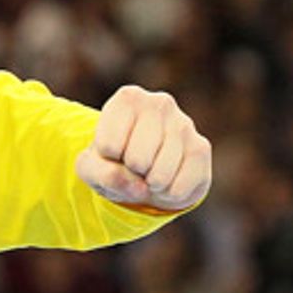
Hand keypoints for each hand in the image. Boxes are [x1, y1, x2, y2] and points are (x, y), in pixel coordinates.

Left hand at [75, 85, 211, 211]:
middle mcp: (160, 103)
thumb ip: (102, 174)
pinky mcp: (201, 147)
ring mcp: (184, 124)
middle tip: (133, 163)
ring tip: (149, 171)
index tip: (112, 150)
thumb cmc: (112, 160)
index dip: (107, 160)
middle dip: (131, 172)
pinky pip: (180, 187)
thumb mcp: (91, 167)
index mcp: (128, 98)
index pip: (108, 146)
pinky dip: (168, 194)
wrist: (144, 169)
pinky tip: (168, 179)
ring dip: (150, 184)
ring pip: (160, 175)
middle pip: (137, 160)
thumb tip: (140, 187)